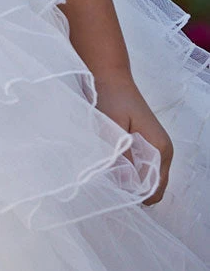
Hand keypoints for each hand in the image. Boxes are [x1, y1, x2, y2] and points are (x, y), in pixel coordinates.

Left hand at [92, 72, 172, 205]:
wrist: (110, 75)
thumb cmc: (111, 98)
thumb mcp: (113, 128)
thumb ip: (121, 157)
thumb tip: (127, 184)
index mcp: (161, 149)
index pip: (154, 190)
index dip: (134, 195)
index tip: (113, 190)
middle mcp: (164, 151)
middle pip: (151, 187)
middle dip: (131, 189)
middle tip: (106, 180)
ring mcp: (156, 148)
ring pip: (144, 177)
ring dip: (128, 179)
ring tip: (106, 168)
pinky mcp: (146, 143)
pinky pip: (140, 166)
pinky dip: (127, 169)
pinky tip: (110, 160)